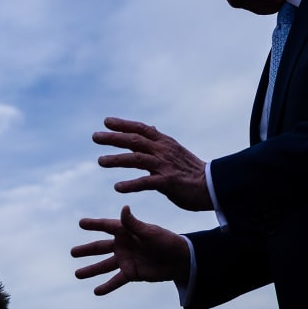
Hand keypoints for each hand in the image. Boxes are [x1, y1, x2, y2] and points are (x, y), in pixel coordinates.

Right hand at [71, 206, 190, 294]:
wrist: (181, 260)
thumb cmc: (167, 241)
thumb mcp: (150, 232)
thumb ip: (134, 223)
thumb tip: (124, 208)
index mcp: (126, 231)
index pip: (106, 226)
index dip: (93, 225)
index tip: (81, 223)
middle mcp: (123, 245)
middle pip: (100, 248)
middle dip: (86, 250)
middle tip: (72, 252)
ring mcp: (125, 260)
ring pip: (104, 266)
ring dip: (91, 270)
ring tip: (77, 274)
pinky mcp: (131, 273)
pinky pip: (116, 280)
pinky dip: (106, 286)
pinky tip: (96, 291)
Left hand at [93, 117, 211, 210]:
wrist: (213, 187)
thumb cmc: (191, 170)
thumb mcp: (175, 151)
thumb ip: (159, 142)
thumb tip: (152, 128)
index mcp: (164, 143)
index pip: (141, 129)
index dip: (123, 124)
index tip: (106, 121)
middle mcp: (163, 151)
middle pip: (134, 141)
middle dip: (113, 138)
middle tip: (95, 137)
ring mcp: (165, 166)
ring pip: (136, 159)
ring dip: (117, 160)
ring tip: (100, 161)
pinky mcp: (168, 183)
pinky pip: (146, 182)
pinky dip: (131, 184)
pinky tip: (118, 187)